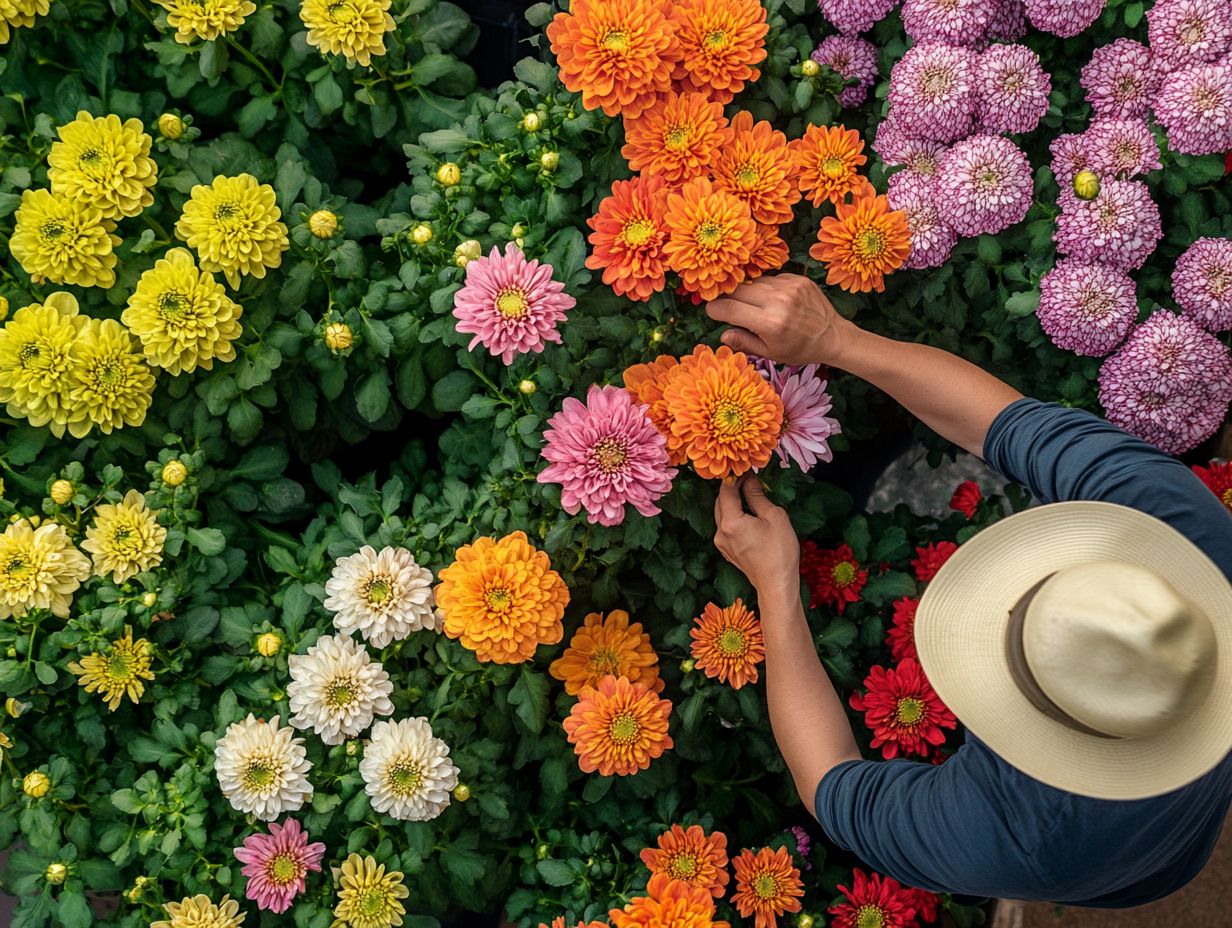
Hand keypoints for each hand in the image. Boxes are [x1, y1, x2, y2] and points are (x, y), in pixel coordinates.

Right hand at [706, 274, 856, 366]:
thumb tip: (722, 334)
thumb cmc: (799, 349)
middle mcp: (778, 301)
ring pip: (753, 283)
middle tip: (730, 309)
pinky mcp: (797, 278)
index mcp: (770, 324)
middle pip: (738, 291)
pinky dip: (766, 289)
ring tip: (757, 308)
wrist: (832, 335)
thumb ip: (744, 342)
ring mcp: (789, 287)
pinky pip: (770, 279)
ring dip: (749, 294)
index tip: (712, 311)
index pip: (729, 309)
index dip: (715, 309)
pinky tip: (774, 301)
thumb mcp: (770, 353)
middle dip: (729, 299)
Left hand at [713, 476, 800, 599]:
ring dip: (732, 502)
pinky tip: (748, 513)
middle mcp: (720, 532)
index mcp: (730, 522)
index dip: (735, 477)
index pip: (726, 491)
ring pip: (722, 514)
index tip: (747, 469)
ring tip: (750, 494)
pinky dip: (734, 516)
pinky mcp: (727, 550)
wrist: (776, 584)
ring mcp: (722, 543)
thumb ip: (757, 496)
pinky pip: (726, 527)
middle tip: (749, 479)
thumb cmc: (779, 552)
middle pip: (720, 502)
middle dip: (732, 488)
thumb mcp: (773, 517)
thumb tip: (750, 480)